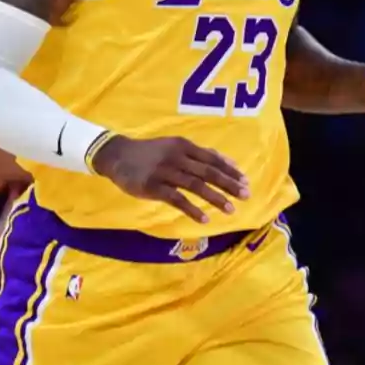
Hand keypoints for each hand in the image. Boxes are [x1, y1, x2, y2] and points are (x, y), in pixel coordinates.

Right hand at [90, 135, 249, 222]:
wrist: (118, 156)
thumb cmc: (151, 153)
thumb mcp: (175, 146)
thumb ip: (199, 154)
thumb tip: (226, 160)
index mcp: (184, 146)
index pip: (212, 159)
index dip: (230, 170)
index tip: (246, 182)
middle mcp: (177, 157)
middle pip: (208, 172)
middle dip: (229, 184)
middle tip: (246, 195)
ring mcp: (165, 171)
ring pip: (195, 185)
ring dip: (215, 198)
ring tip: (230, 210)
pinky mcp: (154, 186)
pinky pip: (177, 199)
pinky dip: (192, 209)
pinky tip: (204, 218)